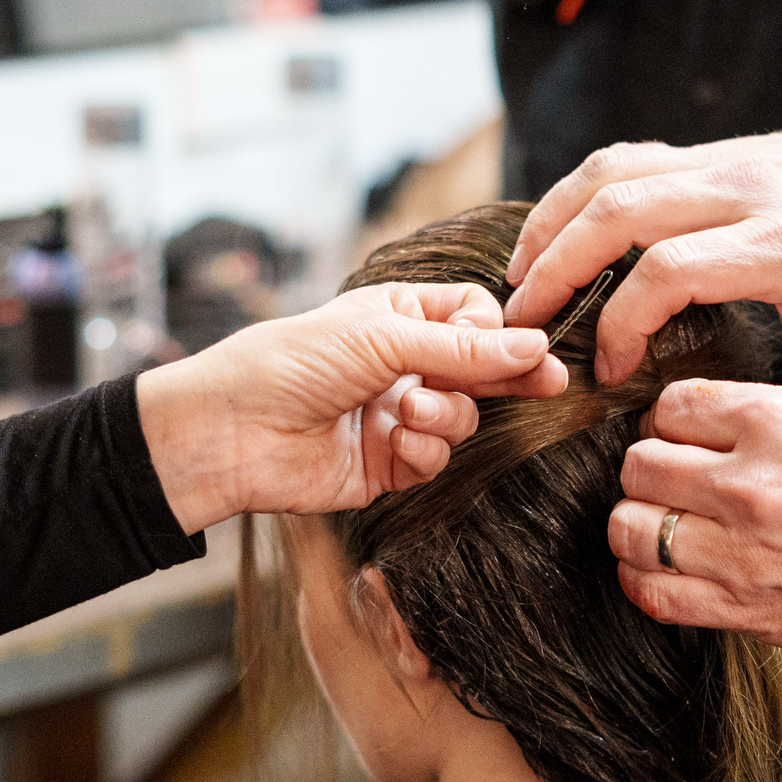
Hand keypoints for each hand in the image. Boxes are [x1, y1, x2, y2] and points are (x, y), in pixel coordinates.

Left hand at [138, 281, 568, 529]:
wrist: (232, 431)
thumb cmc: (290, 363)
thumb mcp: (381, 338)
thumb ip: (462, 347)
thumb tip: (537, 345)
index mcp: (398, 316)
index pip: (474, 316)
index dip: (496, 330)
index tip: (516, 343)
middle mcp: (404, 364)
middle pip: (482, 369)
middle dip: (506, 376)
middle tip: (549, 383)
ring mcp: (399, 415)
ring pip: (464, 418)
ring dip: (445, 414)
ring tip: (406, 409)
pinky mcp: (390, 465)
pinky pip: (437, 457)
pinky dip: (424, 450)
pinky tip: (394, 440)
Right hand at [504, 90, 781, 396]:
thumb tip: (734, 450)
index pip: (670, 271)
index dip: (625, 323)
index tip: (613, 373)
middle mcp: (743, 193)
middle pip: (618, 212)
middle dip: (557, 269)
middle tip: (522, 324)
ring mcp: (720, 162)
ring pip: (609, 176)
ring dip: (552, 225)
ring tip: (519, 279)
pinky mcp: (707, 152)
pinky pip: (622, 160)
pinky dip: (575, 196)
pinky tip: (554, 236)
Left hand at [604, 379, 781, 666]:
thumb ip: (776, 418)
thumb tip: (716, 421)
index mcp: (778, 424)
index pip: (672, 406)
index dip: (671, 422)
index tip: (682, 437)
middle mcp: (751, 484)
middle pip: (639, 466)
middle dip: (647, 471)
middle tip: (668, 484)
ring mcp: (746, 553)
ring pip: (631, 530)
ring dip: (638, 526)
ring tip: (661, 527)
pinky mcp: (751, 611)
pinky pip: (656, 594)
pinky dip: (644, 581)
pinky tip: (662, 570)